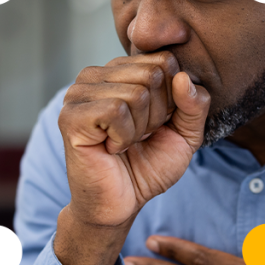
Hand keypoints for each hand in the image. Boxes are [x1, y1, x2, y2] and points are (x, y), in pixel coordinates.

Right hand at [56, 51, 210, 264]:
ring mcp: (78, 93)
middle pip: (153, 74)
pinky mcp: (70, 115)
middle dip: (156, 115)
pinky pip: (116, 111)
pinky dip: (123, 137)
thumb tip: (183, 77)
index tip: (155, 124)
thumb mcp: (185, 134)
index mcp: (120, 70)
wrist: (120, 204)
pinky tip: (111, 148)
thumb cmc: (147, 167)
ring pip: (136, 93)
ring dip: (139, 129)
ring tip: (123, 143)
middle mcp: (96, 74)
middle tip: (138, 137)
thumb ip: (194, 104)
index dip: (171, 100)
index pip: (165, 60)